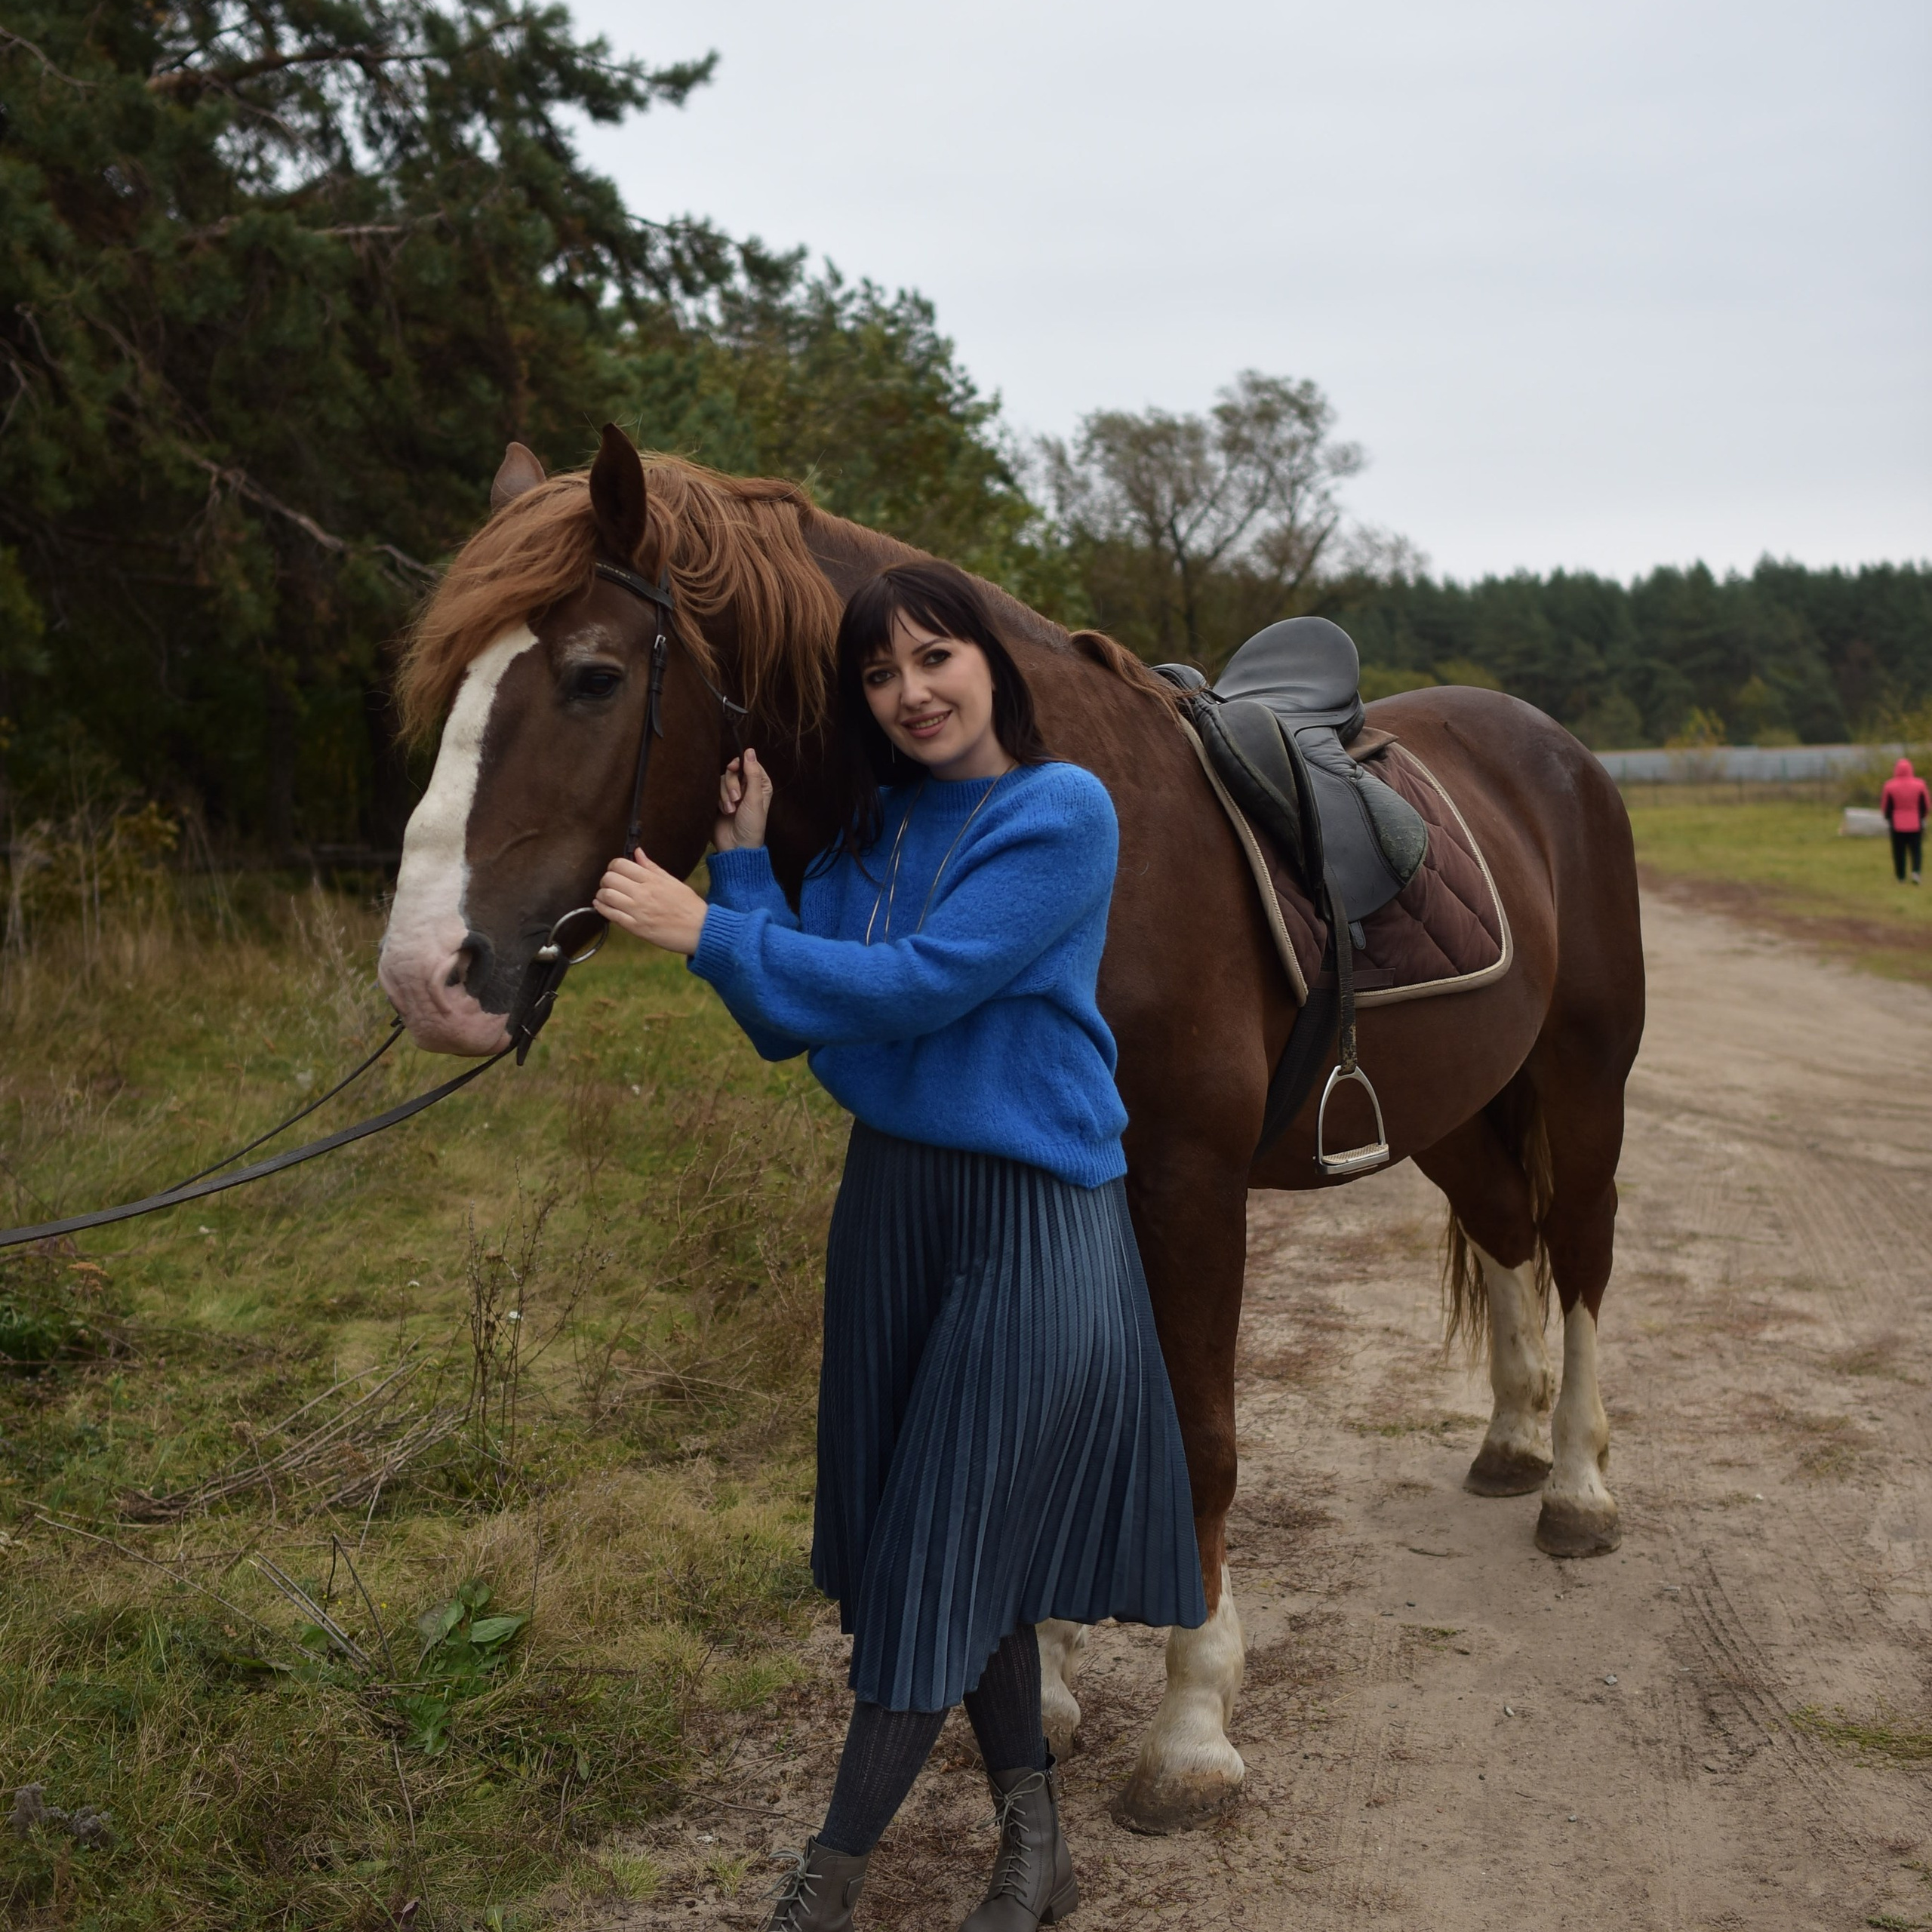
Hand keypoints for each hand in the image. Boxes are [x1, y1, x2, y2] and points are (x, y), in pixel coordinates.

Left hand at [593, 849, 708, 956]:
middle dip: (606, 880)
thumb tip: (638, 852)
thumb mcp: (673, 882)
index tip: (616, 871)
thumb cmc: (689, 906)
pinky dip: (601, 908)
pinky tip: (601, 906)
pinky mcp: (636, 928)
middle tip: (610, 884)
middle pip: (609, 879)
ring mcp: (639, 911)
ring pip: (607, 896)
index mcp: (652, 880)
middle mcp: (643, 893)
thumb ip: (652, 867)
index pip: (620, 864)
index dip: (613, 866)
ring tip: (606, 896)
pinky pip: (611, 915)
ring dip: (602, 894)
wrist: (700, 930)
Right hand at [713, 748, 772, 850]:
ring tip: (731, 810)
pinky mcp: (719, 800)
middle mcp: (746, 787)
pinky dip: (718, 800)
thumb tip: (750, 750)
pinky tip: (724, 812)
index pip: (749, 764)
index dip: (741, 765)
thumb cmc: (752, 825)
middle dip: (732, 784)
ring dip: (725, 795)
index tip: (735, 769)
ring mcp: (732, 794)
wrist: (736, 846)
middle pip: (733, 771)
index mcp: (760, 785)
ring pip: (722, 780)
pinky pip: (714, 789)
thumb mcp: (755, 798)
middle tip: (736, 799)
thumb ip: (752, 774)